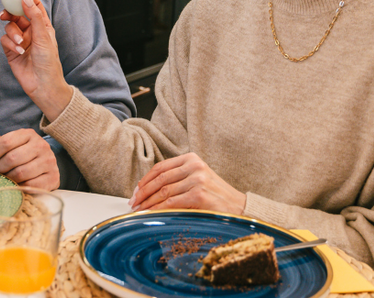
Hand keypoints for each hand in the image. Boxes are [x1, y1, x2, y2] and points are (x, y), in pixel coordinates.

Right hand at [0, 0, 71, 119]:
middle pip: (17, 15)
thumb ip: (34, 16)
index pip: (33, 7)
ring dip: (12, 33)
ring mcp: (20, 41)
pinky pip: (5, 40)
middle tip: (5, 15)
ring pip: (9, 27)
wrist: (42, 85)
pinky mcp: (11, 51)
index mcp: (42, 26)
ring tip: (20, 43)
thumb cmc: (48, 62)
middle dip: (11, 14)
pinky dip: (10, 44)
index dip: (25, 0)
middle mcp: (31, 31)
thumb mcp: (43, 36)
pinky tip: (18, 51)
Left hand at [0, 130, 59, 190]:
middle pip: (12, 158)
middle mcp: (41, 145)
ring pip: (20, 173)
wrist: (45, 165)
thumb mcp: (9, 145)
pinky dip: (19, 187)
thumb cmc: (22, 154)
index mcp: (28, 134)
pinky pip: (30, 185)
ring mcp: (49, 161)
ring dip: (7, 178)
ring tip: (3, 179)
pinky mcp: (53, 177)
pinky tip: (14, 186)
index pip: (5, 142)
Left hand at [129, 153, 246, 214]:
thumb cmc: (216, 195)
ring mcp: (197, 180)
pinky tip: (151, 214)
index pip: (161, 167)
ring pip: (163, 192)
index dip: (145, 180)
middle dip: (143, 192)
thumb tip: (150, 189)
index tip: (136, 190)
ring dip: (148, 203)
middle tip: (133, 202)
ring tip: (139, 210)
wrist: (239, 207)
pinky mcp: (198, 195)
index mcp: (192, 159)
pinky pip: (171, 203)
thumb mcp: (198, 178)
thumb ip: (178, 178)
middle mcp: (194, 166)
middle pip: (160, 179)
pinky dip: (158, 209)